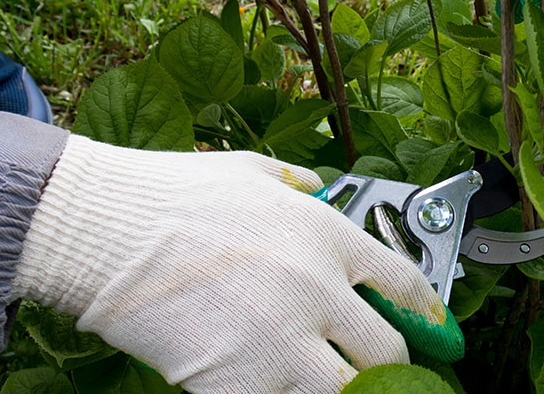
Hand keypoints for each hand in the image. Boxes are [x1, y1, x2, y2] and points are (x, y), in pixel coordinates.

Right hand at [11, 135, 462, 392]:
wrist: (105, 228)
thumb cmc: (172, 195)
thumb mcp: (251, 171)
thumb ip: (297, 184)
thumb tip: (319, 187)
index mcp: (328, 237)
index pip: (405, 283)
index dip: (429, 314)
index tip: (438, 332)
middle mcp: (318, 291)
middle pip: (388, 353)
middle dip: (390, 367)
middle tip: (377, 370)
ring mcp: (282, 341)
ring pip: (344, 392)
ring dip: (340, 391)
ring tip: (324, 381)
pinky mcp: (237, 380)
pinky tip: (269, 389)